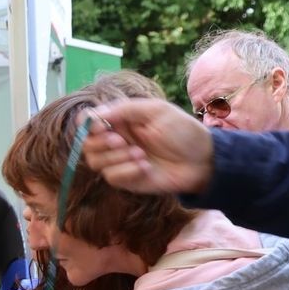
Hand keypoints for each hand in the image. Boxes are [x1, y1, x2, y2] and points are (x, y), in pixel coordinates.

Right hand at [80, 100, 215, 194]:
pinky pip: (111, 177)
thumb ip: (124, 109)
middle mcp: (115, 140)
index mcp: (120, 120)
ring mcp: (119, 161)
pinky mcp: (126, 179)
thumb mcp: (155, 111)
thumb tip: (93, 115)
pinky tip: (146, 167)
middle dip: (101, 143)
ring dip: (117, 158)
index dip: (89, 124)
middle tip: (122, 141)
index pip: (88, 121)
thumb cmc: (182, 131)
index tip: (102, 126)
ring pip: (96, 162)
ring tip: (141, 155)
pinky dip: (127, 171)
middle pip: (87, 144)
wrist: (201, 160)